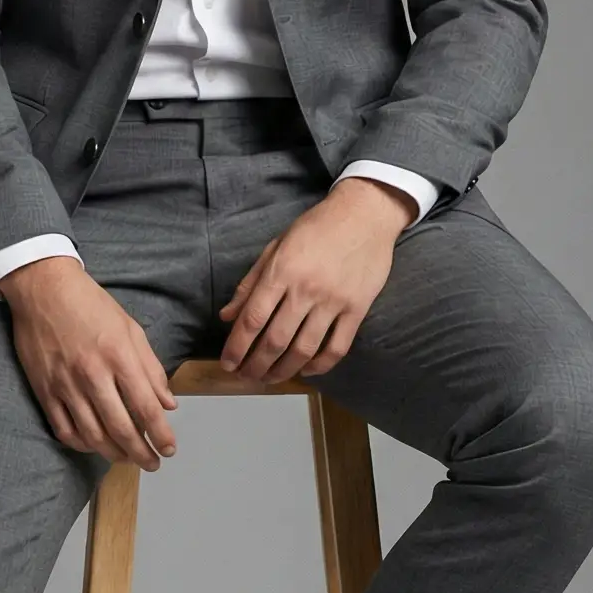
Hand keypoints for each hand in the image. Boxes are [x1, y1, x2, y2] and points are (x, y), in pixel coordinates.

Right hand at [0, 256, 179, 467]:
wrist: (43, 288)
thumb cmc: (90, 304)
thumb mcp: (130, 328)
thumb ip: (151, 368)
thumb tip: (168, 403)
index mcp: (119, 356)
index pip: (146, 407)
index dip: (161, 434)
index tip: (169, 448)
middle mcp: (93, 374)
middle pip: (121, 428)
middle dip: (141, 453)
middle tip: (152, 463)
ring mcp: (66, 384)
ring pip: (93, 435)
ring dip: (114, 454)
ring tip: (127, 458)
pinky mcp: (44, 389)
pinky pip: (64, 429)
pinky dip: (81, 444)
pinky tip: (94, 446)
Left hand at [216, 176, 414, 382]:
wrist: (365, 214)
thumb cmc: (317, 227)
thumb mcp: (276, 246)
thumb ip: (251, 283)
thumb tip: (227, 316)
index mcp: (281, 271)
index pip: (252, 319)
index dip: (236, 347)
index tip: (228, 363)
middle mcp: (306, 289)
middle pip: (275, 340)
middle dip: (256, 366)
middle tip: (246, 377)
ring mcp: (334, 301)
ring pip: (304, 349)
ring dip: (283, 371)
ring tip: (270, 379)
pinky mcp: (357, 309)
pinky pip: (337, 347)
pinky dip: (320, 365)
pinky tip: (307, 371)